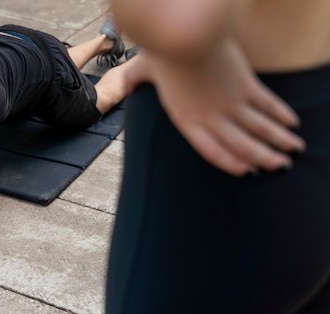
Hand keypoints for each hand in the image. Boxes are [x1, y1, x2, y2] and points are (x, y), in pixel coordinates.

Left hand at [145, 38, 304, 175]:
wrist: (185, 37)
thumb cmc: (162, 53)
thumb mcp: (143, 71)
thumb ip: (134, 81)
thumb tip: (123, 85)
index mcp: (187, 121)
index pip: (212, 152)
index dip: (232, 164)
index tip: (247, 171)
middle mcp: (212, 119)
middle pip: (243, 146)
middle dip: (265, 158)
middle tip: (280, 166)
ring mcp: (231, 103)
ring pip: (261, 129)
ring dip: (280, 141)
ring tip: (294, 150)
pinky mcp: (246, 85)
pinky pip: (268, 105)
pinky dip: (281, 115)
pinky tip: (292, 123)